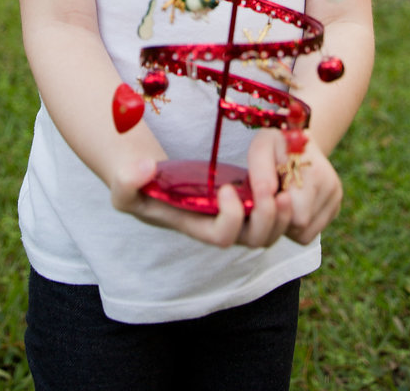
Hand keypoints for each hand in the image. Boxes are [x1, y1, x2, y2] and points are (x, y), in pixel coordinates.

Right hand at [110, 152, 293, 250]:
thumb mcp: (123, 185)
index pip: (223, 237)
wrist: (149, 174)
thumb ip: (126, 181)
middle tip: (274, 192)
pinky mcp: (245, 195)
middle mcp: (220, 225)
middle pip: (255, 240)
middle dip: (268, 219)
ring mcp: (236, 213)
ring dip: (282, 214)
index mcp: (196, 226)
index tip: (225, 188)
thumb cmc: (137, 185)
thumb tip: (148, 168)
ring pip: (271, 230)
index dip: (231, 218)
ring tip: (286, 188)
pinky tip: (284, 173)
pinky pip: (274, 209)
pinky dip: (283, 197)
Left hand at [262, 128, 342, 245]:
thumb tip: (268, 198)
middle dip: (281, 218)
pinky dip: (296, 225)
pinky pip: (310, 232)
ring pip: (305, 234)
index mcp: (315, 173)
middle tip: (273, 195)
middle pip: (301, 228)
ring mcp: (336, 199)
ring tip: (281, 197)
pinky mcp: (334, 207)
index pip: (297, 218)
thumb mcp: (261, 147)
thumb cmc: (276, 143)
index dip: (276, 213)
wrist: (298, 137)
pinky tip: (290, 203)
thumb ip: (260, 172)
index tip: (268, 194)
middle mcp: (332, 188)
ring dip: (288, 223)